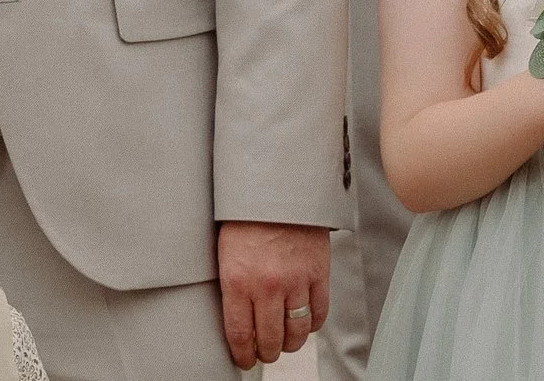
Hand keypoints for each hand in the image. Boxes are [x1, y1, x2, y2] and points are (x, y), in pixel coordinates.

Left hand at [216, 220, 329, 368]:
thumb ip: (231, 284)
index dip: (242, 354)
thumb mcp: (224, 250)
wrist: (277, 186)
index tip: (243, 359)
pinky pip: (319, 314)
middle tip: (264, 352)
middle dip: (266, 352)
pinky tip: (303, 322)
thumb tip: (235, 315)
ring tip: (284, 341)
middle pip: (270, 340)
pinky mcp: (318, 274)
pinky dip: (312, 324)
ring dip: (290, 343)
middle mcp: (267, 286)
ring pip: (296, 333)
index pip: (240, 334)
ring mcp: (295, 282)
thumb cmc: (244, 214)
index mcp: (237, 280)